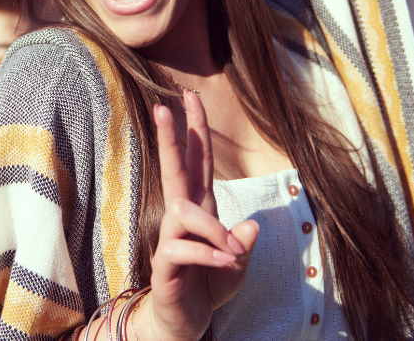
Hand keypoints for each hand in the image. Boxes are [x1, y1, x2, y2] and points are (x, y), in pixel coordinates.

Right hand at [144, 90, 258, 340]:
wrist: (186, 322)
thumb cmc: (208, 286)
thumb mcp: (237, 264)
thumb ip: (244, 245)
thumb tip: (251, 227)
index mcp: (201, 209)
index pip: (198, 161)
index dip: (194, 129)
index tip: (187, 96)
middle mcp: (183, 218)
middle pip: (174, 169)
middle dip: (171, 137)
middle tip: (162, 107)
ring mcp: (171, 239)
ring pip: (184, 211)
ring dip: (214, 229)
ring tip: (232, 252)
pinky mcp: (165, 263)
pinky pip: (183, 248)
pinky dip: (211, 255)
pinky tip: (227, 264)